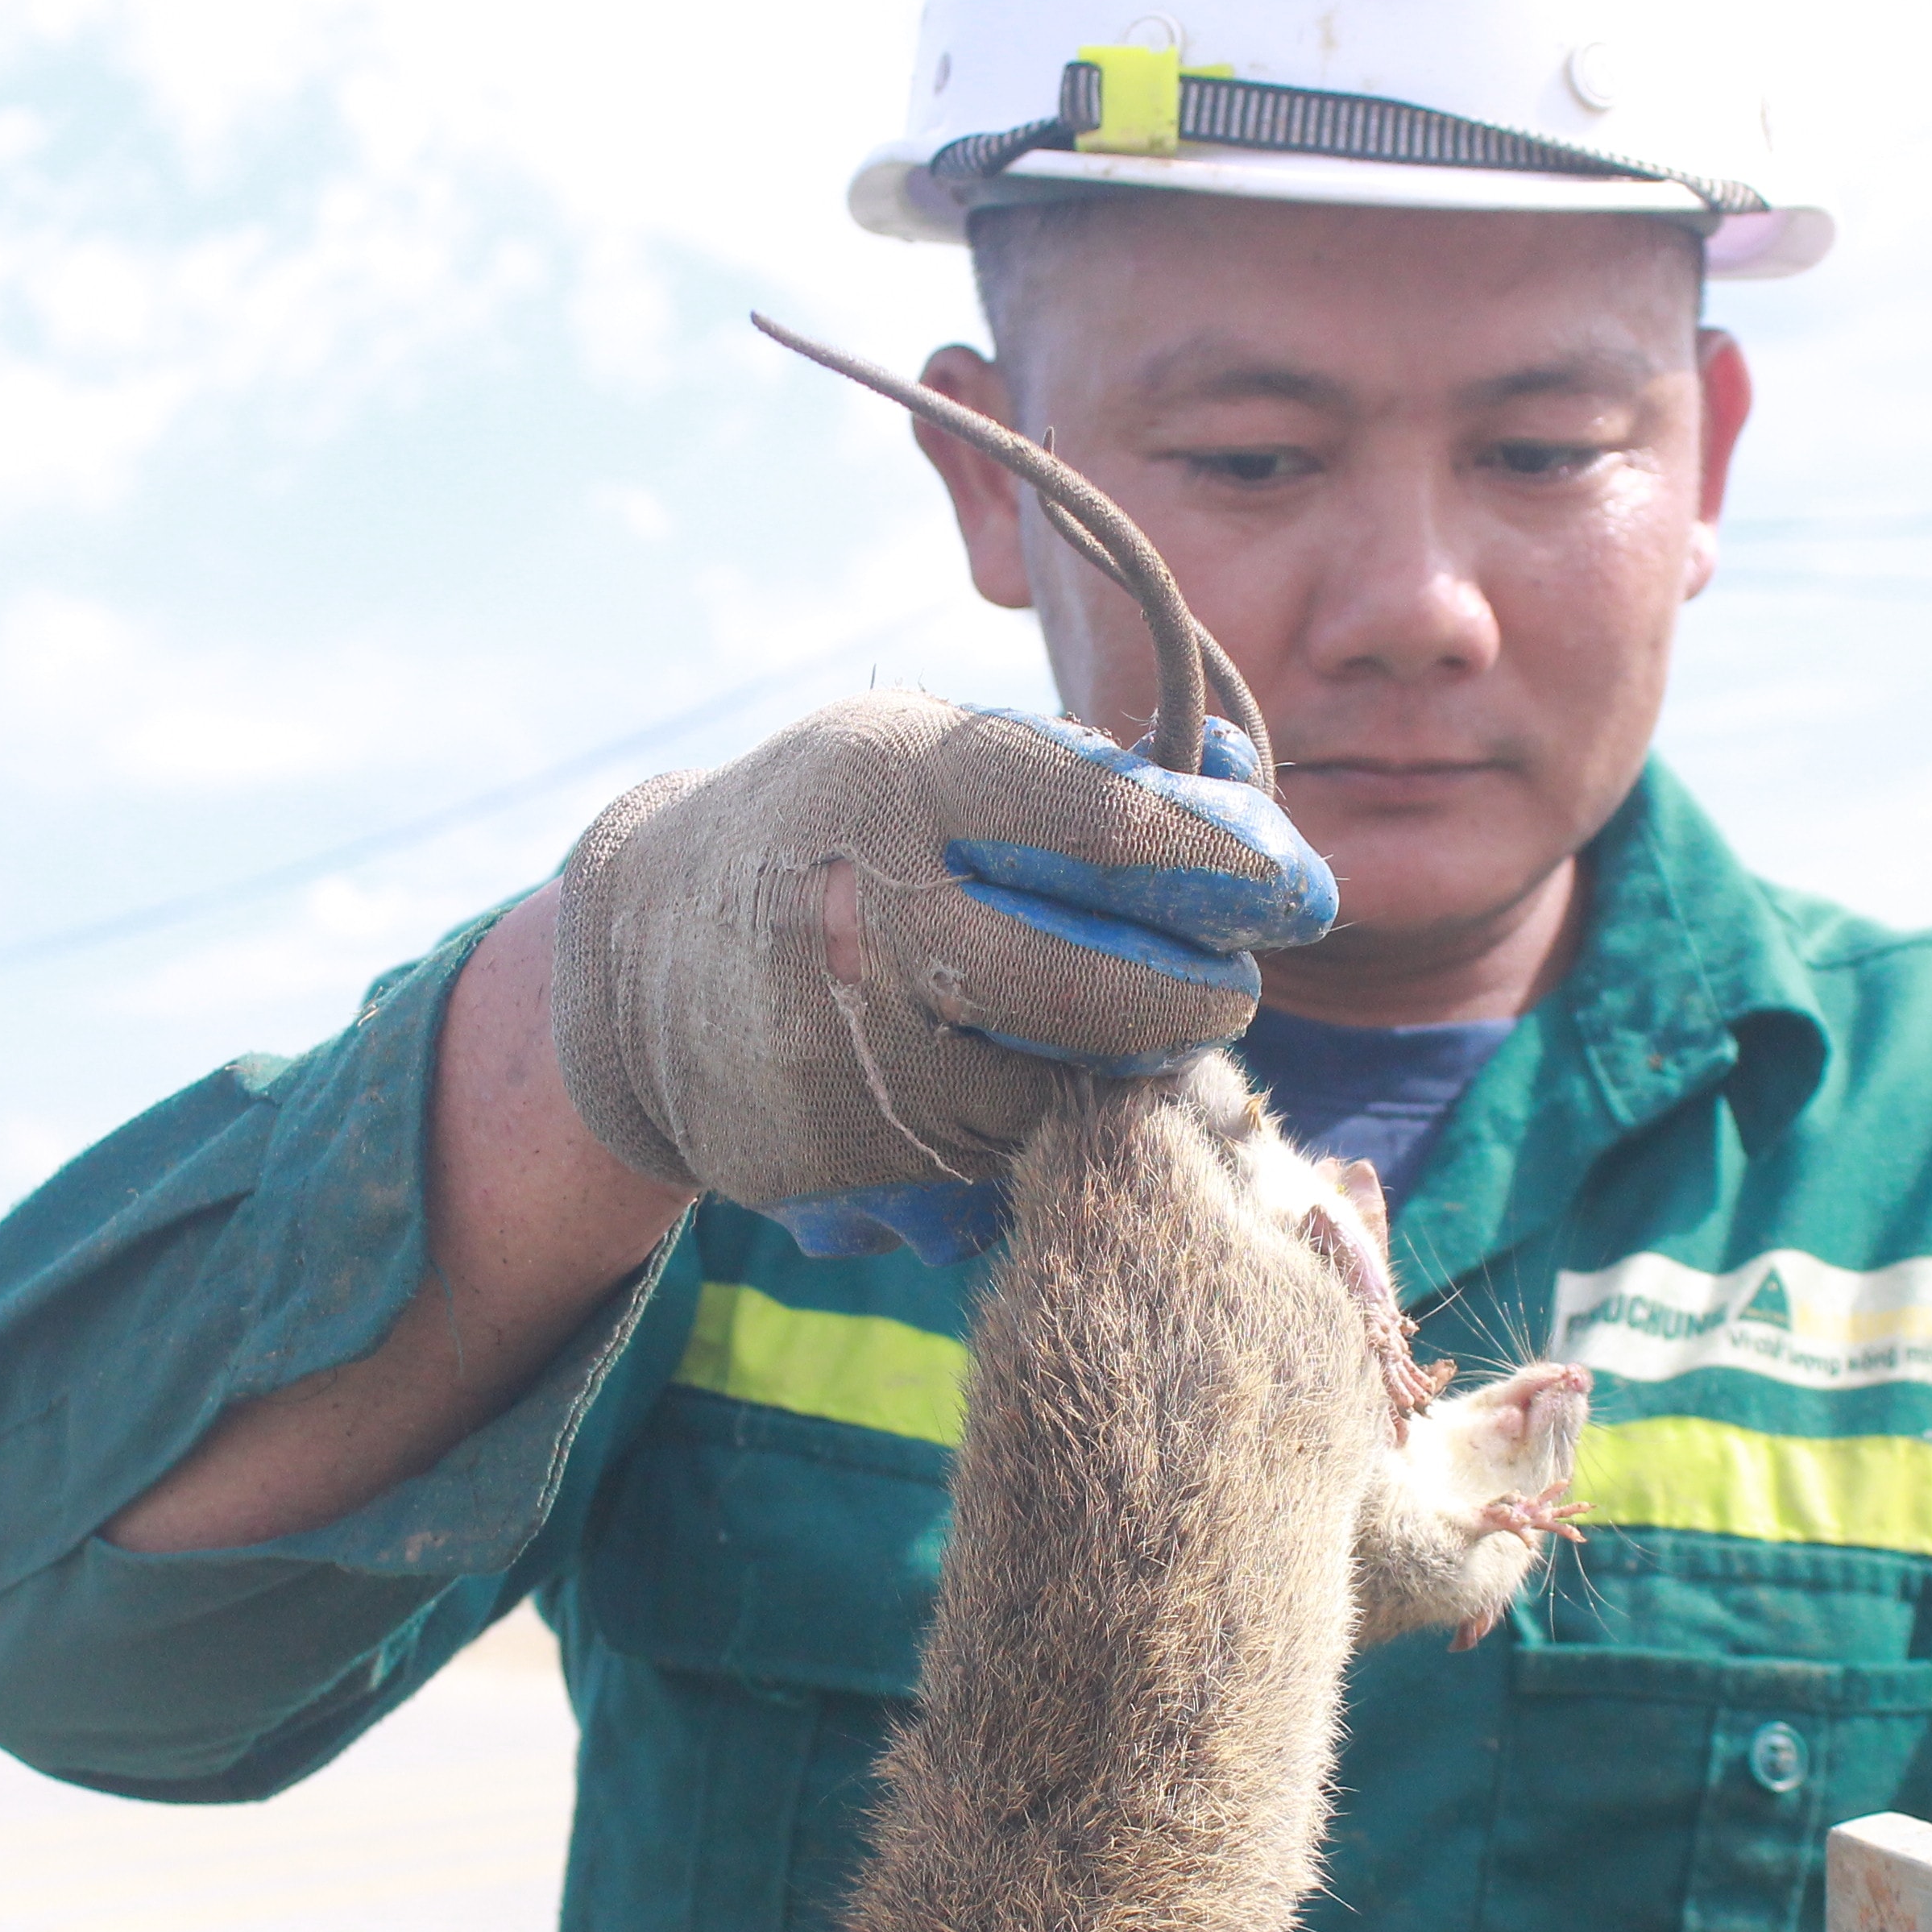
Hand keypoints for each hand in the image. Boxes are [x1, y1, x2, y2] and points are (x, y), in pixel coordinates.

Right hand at [549, 689, 1332, 1259]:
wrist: (634, 956)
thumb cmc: (839, 832)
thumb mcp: (937, 755)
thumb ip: (1091, 778)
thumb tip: (1252, 795)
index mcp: (903, 778)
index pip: (1106, 821)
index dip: (1225, 864)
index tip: (1297, 894)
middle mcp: (865, 913)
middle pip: (1108, 992)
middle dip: (1198, 998)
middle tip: (1215, 988)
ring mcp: (839, 1050)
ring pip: (1062, 1102)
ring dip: (1109, 1078)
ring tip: (1078, 1030)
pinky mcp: (824, 1161)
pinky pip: (988, 1176)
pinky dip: (1022, 1137)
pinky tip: (983, 1085)